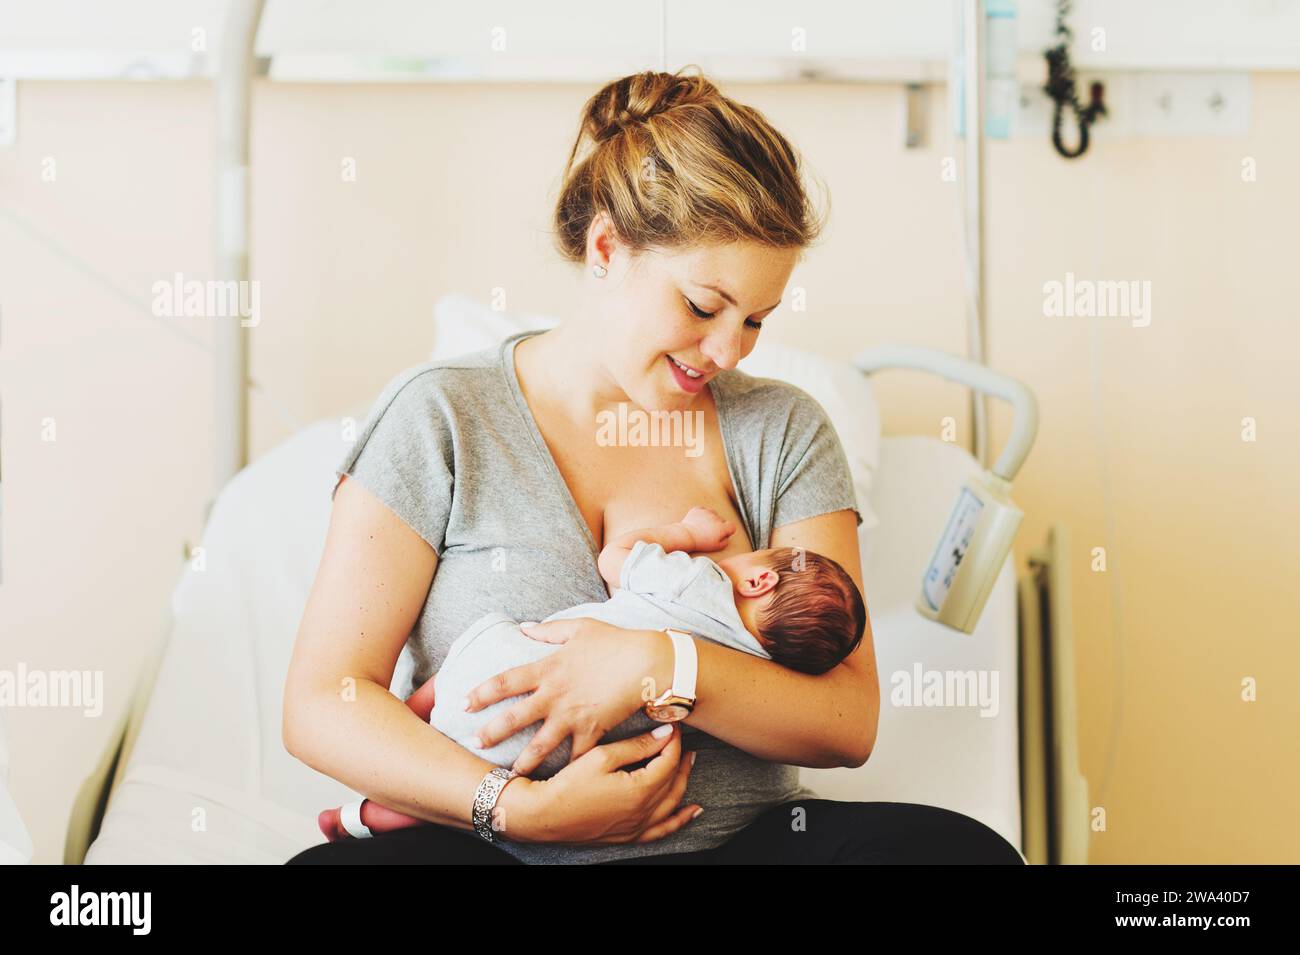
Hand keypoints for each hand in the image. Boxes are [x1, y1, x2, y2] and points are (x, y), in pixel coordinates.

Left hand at [465, 618, 670, 776]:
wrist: (648, 664)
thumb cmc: (615, 642)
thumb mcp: (579, 628)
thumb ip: (549, 630)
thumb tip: (525, 628)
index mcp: (548, 669)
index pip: (505, 682)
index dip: (482, 693)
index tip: (464, 703)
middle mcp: (555, 695)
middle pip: (515, 718)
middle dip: (492, 732)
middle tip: (474, 743)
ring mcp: (573, 716)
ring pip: (541, 745)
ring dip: (523, 761)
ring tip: (509, 774)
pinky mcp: (593, 730)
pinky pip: (577, 755)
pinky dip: (569, 768)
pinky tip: (559, 781)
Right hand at [495, 724, 701, 844]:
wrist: (543, 816)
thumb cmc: (568, 784)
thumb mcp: (602, 757)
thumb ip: (637, 746)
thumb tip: (665, 734)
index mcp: (639, 790)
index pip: (667, 761)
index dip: (673, 741)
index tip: (672, 725)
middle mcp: (643, 812)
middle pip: (673, 782)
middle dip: (680, 759)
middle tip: (683, 741)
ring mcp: (637, 827)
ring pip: (672, 804)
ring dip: (683, 782)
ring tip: (688, 764)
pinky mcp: (628, 837)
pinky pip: (662, 830)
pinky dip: (679, 820)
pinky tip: (691, 811)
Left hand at [680, 506, 735, 551]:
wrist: (685, 536)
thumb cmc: (701, 543)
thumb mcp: (716, 547)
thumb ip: (726, 541)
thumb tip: (727, 535)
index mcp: (722, 528)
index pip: (732, 526)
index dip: (728, 531)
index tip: (722, 534)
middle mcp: (716, 518)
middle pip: (722, 520)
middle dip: (718, 525)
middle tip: (709, 533)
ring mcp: (707, 512)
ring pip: (713, 513)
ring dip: (711, 519)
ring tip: (703, 527)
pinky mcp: (698, 509)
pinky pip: (703, 510)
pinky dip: (702, 515)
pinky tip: (698, 522)